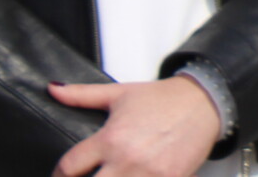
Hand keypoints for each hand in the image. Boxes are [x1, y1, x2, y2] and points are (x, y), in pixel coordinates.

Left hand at [48, 76, 222, 176]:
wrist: (204, 102)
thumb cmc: (162, 99)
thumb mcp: (120, 93)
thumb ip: (83, 95)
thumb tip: (52, 89)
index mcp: (110, 138)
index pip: (69, 167)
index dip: (58, 175)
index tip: (61, 176)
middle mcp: (125, 159)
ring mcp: (148, 174)